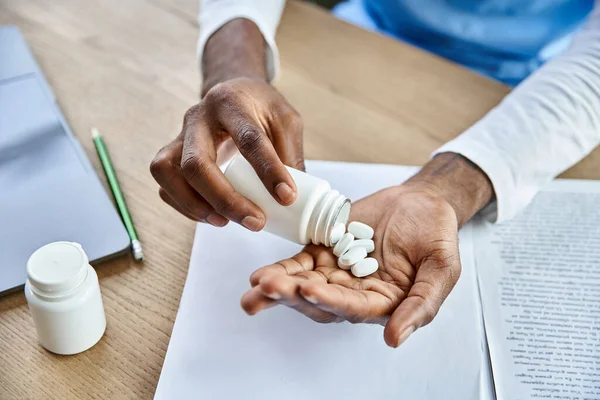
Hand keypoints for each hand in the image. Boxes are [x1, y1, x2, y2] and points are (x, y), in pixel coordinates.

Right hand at [150, 77, 303, 230]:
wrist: (232, 92)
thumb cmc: (260, 109)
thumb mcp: (285, 121)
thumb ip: (290, 155)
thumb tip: (292, 201)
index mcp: (232, 103)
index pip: (249, 139)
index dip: (268, 171)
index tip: (287, 197)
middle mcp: (198, 118)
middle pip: (197, 163)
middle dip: (225, 199)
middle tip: (256, 222)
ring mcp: (179, 136)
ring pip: (168, 173)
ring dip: (195, 205)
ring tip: (225, 222)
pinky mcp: (170, 154)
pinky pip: (165, 185)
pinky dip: (184, 205)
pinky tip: (211, 215)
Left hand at [241, 183, 461, 347]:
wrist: (421, 203)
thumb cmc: (436, 236)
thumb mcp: (442, 268)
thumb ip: (422, 303)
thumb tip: (396, 339)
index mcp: (383, 303)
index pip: (353, 307)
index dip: (330, 300)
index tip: (309, 289)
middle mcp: (356, 293)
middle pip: (320, 301)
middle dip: (292, 295)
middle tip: (268, 288)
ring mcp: (337, 273)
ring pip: (303, 284)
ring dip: (279, 287)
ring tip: (257, 285)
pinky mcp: (324, 253)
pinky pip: (299, 264)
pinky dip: (281, 268)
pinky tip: (260, 275)